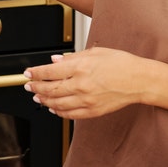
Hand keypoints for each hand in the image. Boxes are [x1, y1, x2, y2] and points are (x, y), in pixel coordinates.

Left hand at [24, 48, 143, 118]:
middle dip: (35, 87)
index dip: (35, 73)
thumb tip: (55, 60)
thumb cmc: (121, 63)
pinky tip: (53, 108)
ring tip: (38, 97)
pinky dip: (58, 111)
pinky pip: (70, 114)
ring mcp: (86, 100)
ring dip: (44, 100)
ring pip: (57, 103)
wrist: (139, 80)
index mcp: (81, 67)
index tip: (28, 73)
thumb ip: (72, 57)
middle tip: (28, 86)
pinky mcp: (92, 111)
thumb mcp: (95, 52)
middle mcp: (81, 85)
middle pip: (50, 89)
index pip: (49, 72)